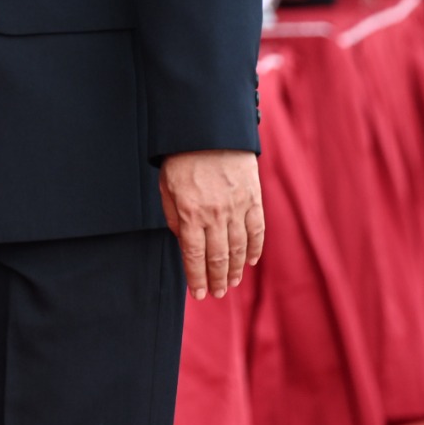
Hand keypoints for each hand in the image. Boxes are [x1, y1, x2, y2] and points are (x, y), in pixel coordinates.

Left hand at [159, 149, 264, 298]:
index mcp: (190, 212)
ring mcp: (237, 208)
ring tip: (231, 283)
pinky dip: (255, 249)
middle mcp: (215, 214)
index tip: (199, 294)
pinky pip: (257, 231)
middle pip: (219, 257)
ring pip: (239, 248)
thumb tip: (184, 242)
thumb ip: (174, 217)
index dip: (197, 278)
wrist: (209, 130)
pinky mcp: (253, 199)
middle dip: (217, 279)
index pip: (194, 255)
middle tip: (217, 293)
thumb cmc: (182, 158)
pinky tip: (251, 262)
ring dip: (236, 269)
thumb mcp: (166, 187)